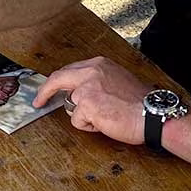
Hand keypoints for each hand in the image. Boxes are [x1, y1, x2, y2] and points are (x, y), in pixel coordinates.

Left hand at [34, 57, 151, 145]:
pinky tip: (106, 123)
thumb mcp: (117, 80)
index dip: (56, 82)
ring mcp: (87, 87)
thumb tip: (79, 92)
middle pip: (57, 79)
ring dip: (84, 115)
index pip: (69, 70)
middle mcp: (91, 71)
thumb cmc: (140, 103)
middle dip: (45, 92)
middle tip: (38, 101)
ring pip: (72, 106)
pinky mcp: (86, 104)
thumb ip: (97, 82)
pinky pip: (78, 120)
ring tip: (105, 117)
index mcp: (99, 64)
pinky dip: (90, 126)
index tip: (48, 89)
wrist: (153, 114)